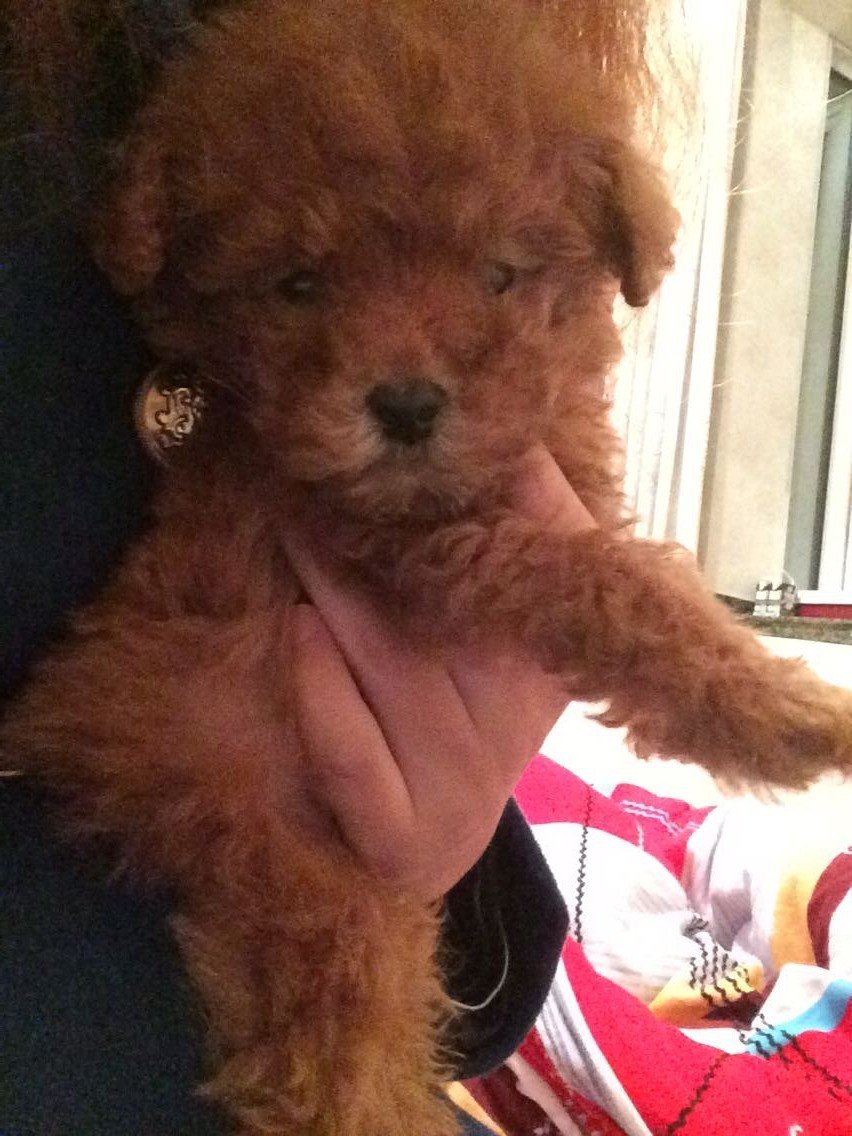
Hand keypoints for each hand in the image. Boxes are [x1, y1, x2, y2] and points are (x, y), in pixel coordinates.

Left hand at [284, 446, 595, 898]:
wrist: (437, 845)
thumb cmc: (465, 722)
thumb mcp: (513, 641)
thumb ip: (526, 541)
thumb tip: (516, 438)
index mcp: (544, 667)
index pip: (528, 575)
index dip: (484, 507)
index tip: (419, 448)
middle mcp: (510, 727)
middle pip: (444, 615)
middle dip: (381, 538)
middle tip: (323, 469)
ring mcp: (457, 788)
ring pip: (393, 672)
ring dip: (338, 590)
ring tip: (297, 520)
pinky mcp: (400, 838)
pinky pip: (357, 761)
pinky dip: (326, 697)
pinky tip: (299, 629)